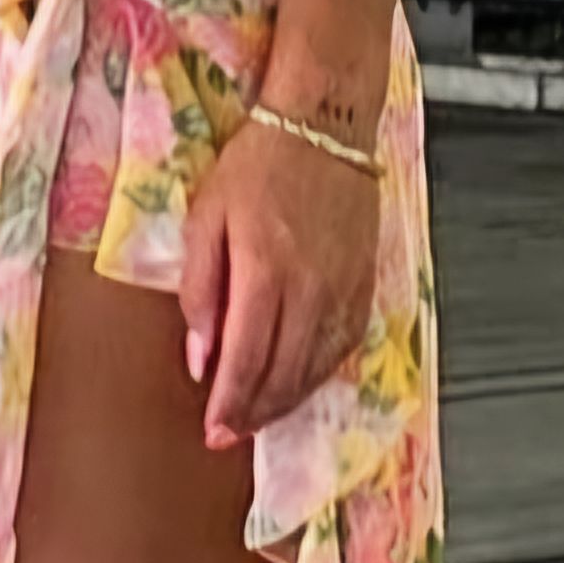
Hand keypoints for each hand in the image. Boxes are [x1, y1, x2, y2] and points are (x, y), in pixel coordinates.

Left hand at [180, 117, 380, 449]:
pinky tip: (299, 384)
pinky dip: (318, 375)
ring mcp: (342, 290)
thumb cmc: (258, 164)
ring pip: (315, 368)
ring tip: (258, 418)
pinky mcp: (364, 285)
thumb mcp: (206, 218)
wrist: (323, 128)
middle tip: (229, 435)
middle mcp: (309, 288)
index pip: (245, 359)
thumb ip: (200, 290)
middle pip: (282, 374)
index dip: (228, 403)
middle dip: (253, 413)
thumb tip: (199, 355)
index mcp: (264, 271)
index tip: (213, 428)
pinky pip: (343, 347)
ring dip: (285, 402)